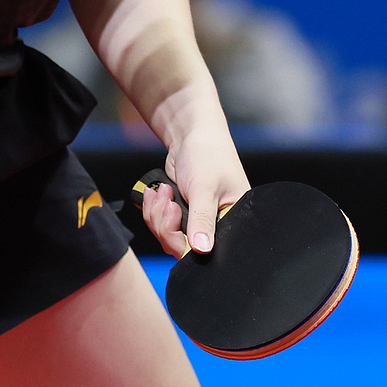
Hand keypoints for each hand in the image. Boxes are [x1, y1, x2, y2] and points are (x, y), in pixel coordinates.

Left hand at [142, 126, 249, 257]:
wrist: (191, 135)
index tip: (176, 219)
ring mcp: (195, 221)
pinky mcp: (180, 214)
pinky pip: (160, 225)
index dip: (186, 242)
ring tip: (163, 192)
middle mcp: (215, 225)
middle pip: (182, 247)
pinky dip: (153, 209)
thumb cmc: (209, 154)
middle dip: (166, 224)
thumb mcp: (205, 187)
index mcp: (233, 221)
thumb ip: (202, 219)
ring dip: (157, 215)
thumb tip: (202, 249)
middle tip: (168, 203)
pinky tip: (157, 192)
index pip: (209, 251)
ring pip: (167, 236)